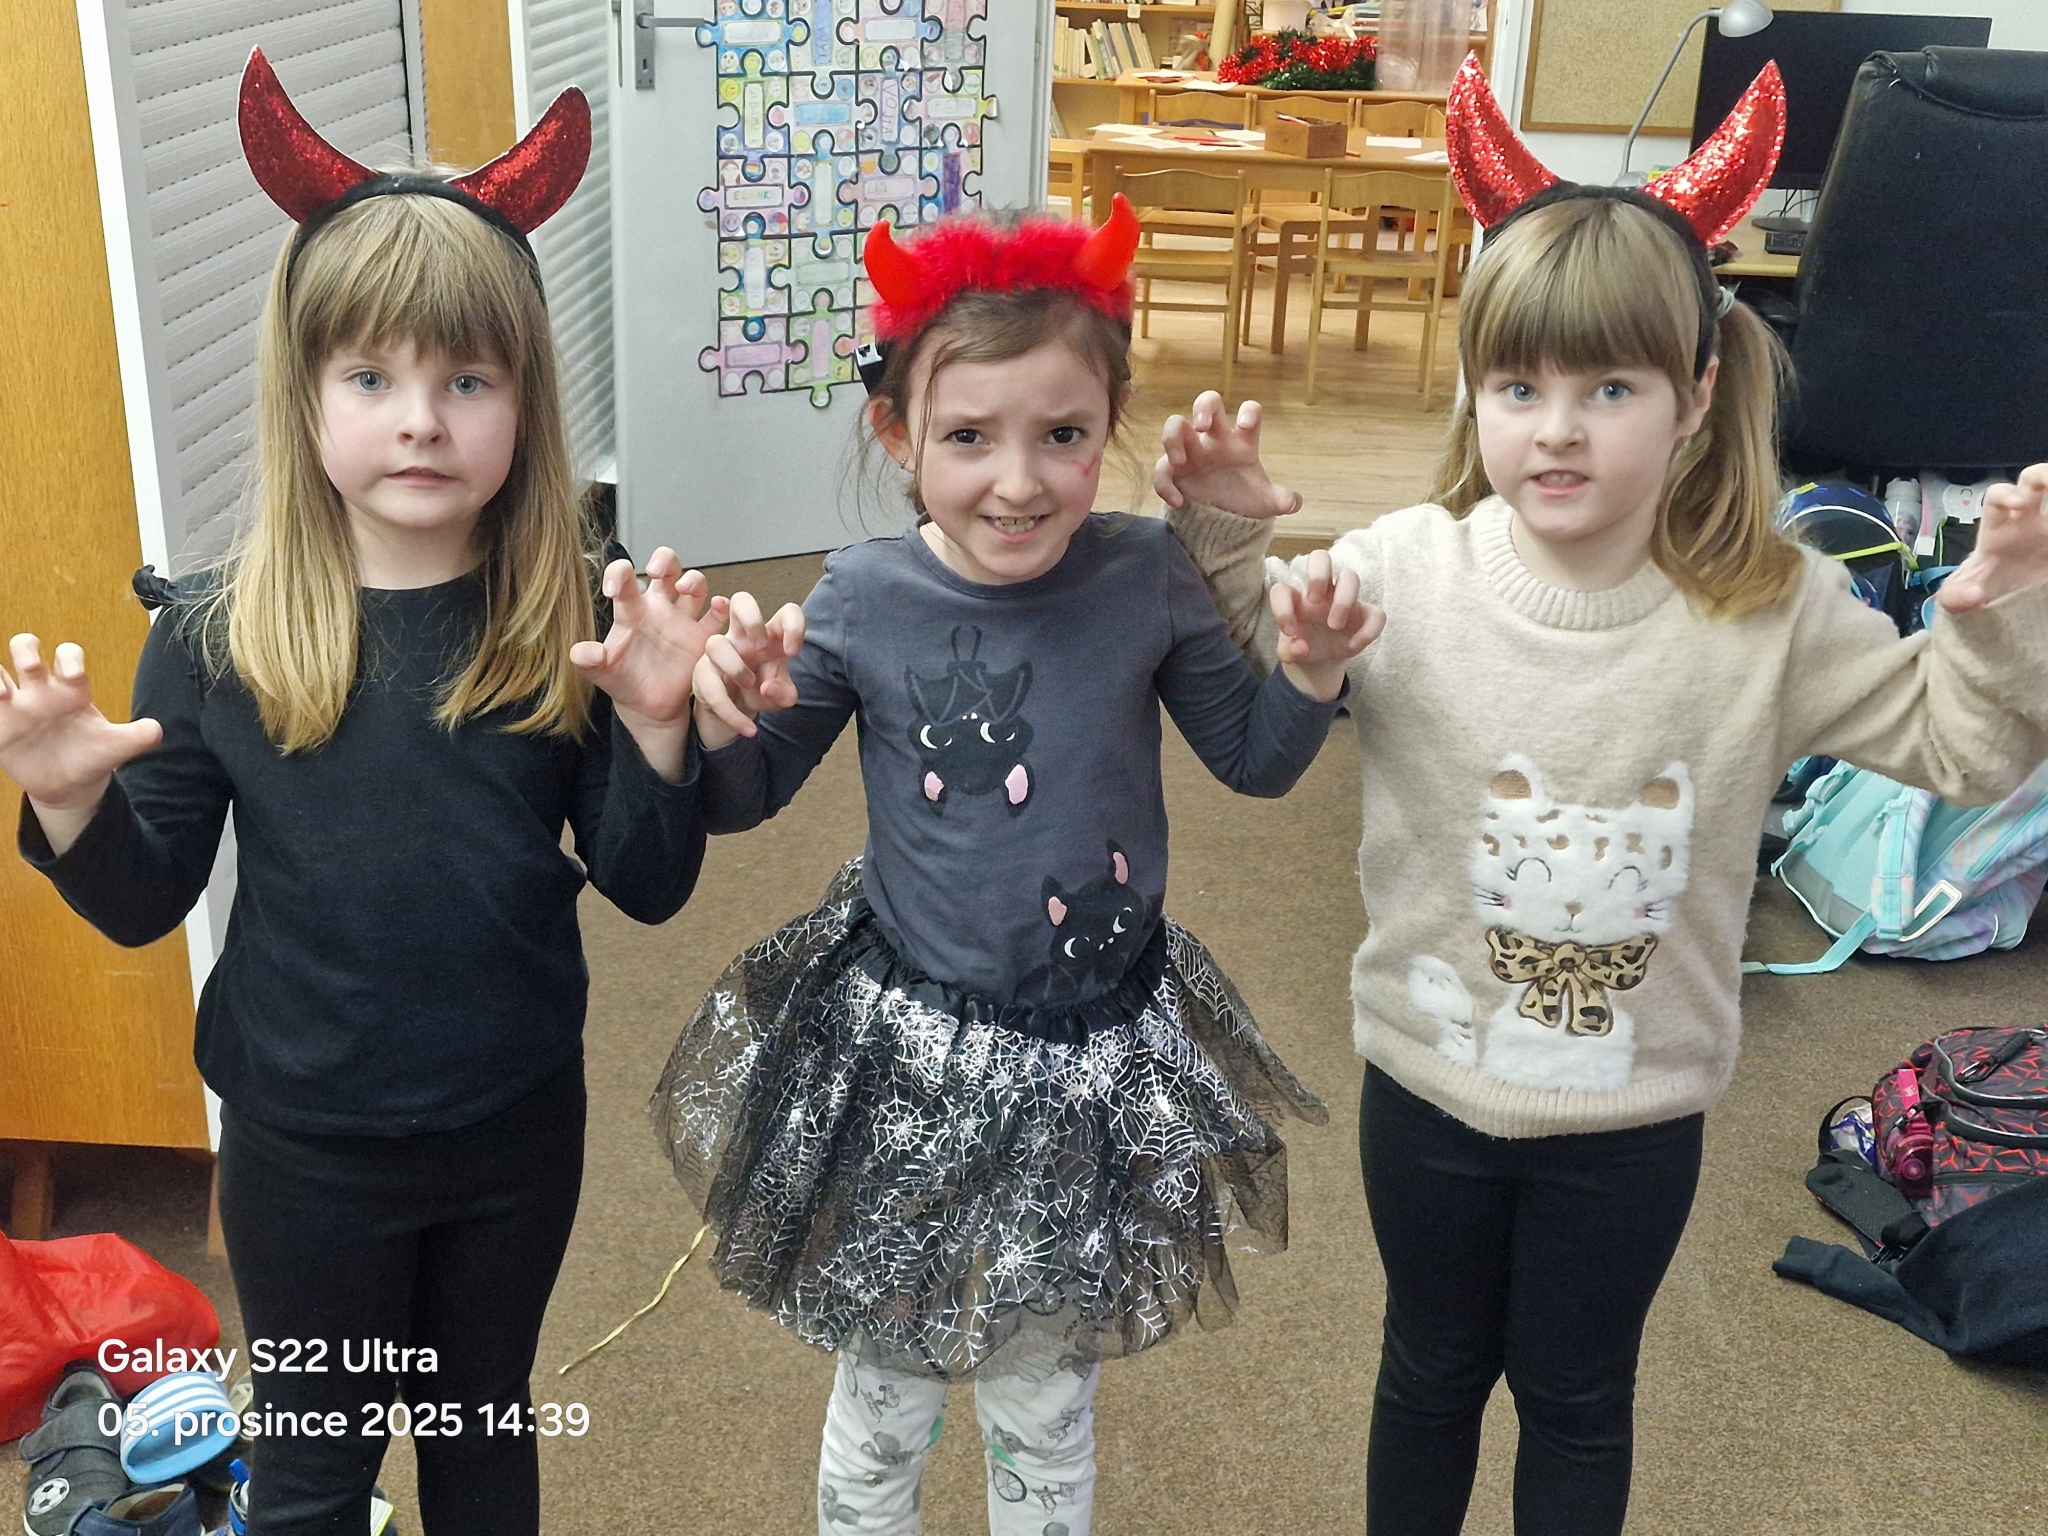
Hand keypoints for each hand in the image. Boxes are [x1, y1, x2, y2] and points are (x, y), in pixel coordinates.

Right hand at [0, 633, 161, 840]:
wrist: (70, 785)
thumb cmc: (92, 756)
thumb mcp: (116, 747)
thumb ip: (136, 737)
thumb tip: (157, 731)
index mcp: (71, 690)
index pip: (67, 656)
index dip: (69, 658)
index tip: (74, 676)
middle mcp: (41, 691)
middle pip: (26, 650)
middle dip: (26, 649)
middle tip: (32, 667)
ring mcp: (17, 706)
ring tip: (1, 690)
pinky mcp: (1, 726)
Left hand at [570, 548, 725, 730]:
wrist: (649, 707)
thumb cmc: (624, 683)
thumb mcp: (602, 674)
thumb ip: (589, 660)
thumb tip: (580, 652)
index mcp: (632, 610)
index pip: (626, 578)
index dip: (618, 574)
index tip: (612, 590)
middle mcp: (660, 609)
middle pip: (668, 568)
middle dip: (665, 560)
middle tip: (657, 570)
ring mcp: (683, 621)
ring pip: (695, 585)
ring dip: (694, 580)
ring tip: (686, 589)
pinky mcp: (703, 639)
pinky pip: (718, 618)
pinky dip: (723, 608)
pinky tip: (719, 606)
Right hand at [693, 593, 804, 748]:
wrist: (737, 713)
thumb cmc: (762, 692)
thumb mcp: (781, 698)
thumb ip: (784, 693)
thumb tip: (768, 687)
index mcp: (771, 635)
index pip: (786, 613)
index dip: (793, 625)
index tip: (794, 652)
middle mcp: (744, 637)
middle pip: (741, 601)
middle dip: (752, 618)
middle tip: (762, 646)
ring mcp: (720, 652)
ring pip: (717, 643)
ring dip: (735, 667)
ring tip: (751, 686)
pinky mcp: (703, 673)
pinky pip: (711, 688)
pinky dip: (732, 712)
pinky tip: (748, 729)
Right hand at [1153, 391, 1302, 517]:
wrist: (1222, 520)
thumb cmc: (1244, 499)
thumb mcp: (1265, 503)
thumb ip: (1281, 500)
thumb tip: (1292, 503)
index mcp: (1241, 441)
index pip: (1249, 412)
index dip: (1249, 412)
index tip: (1246, 424)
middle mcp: (1215, 439)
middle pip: (1207, 402)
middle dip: (1203, 407)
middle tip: (1202, 425)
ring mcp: (1191, 452)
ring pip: (1175, 425)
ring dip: (1173, 438)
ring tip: (1180, 461)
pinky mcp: (1172, 471)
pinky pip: (1161, 470)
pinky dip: (1165, 485)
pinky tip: (1179, 501)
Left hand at [1272, 549, 1383, 701]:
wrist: (1321, 656)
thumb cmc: (1302, 645)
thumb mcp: (1290, 653)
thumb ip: (1288, 652)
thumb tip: (1300, 647)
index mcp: (1296, 599)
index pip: (1282, 590)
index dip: (1282, 609)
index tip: (1290, 632)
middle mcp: (1321, 592)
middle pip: (1320, 557)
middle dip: (1317, 575)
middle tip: (1314, 602)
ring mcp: (1344, 599)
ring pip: (1350, 576)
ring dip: (1343, 600)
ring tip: (1334, 626)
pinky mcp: (1365, 615)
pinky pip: (1377, 614)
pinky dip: (1368, 631)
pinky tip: (1354, 645)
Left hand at [1939, 464, 2047, 613]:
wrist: (2005, 599)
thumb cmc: (1981, 586)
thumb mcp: (1962, 593)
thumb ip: (1955, 596)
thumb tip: (1972, 597)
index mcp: (1998, 525)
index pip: (1997, 496)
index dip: (2007, 494)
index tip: (2020, 503)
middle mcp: (2027, 518)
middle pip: (2035, 480)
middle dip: (2046, 474)